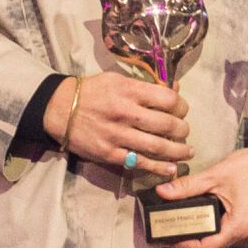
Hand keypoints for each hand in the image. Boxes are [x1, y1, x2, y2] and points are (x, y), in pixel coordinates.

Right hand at [45, 73, 192, 174]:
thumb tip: (174, 88)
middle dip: (182, 130)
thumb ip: (145, 85)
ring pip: (157, 146)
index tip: (181, 110)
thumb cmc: (91, 91)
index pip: (168, 99)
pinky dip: (159, 167)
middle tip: (185, 131)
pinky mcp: (110, 153)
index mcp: (129, 90)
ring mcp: (118, 135)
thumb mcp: (117, 79)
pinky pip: (140, 162)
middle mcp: (125, 112)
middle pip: (167, 124)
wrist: (59, 108)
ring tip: (187, 152)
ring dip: (178, 151)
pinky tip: (171, 168)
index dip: (181, 106)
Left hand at [152, 148, 247, 247]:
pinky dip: (213, 230)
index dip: (184, 246)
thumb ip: (188, 186)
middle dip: (189, 241)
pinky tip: (201, 220)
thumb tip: (163, 192)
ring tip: (181, 224)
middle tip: (169, 232)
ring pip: (219, 243)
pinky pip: (228, 236)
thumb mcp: (216, 175)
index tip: (167, 239)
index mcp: (238, 226)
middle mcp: (246, 237)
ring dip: (201, 236)